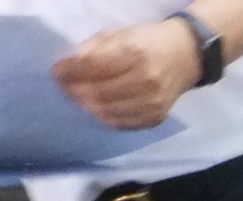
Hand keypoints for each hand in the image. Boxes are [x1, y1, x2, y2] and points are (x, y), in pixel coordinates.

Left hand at [53, 21, 202, 129]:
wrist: (185, 57)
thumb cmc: (148, 41)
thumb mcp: (121, 34)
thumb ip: (95, 48)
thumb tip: (70, 67)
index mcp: (136, 53)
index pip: (94, 67)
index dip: (71, 71)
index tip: (57, 72)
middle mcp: (146, 80)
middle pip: (99, 93)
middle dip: (76, 91)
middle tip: (64, 88)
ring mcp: (152, 103)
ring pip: (108, 113)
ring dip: (87, 107)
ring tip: (78, 98)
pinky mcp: (155, 118)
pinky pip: (122, 124)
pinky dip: (104, 118)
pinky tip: (96, 109)